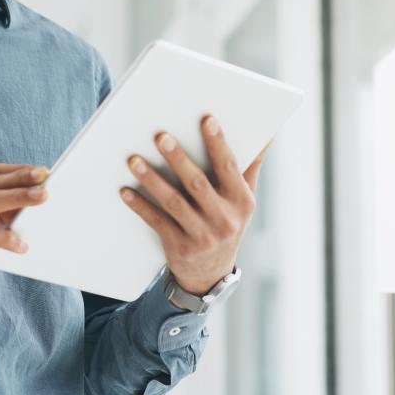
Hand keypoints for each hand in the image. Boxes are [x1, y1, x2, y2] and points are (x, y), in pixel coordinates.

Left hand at [119, 115, 272, 295]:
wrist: (211, 274)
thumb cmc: (227, 222)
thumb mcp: (244, 199)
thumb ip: (251, 166)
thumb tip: (268, 133)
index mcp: (242, 201)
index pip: (229, 168)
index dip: (218, 143)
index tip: (207, 120)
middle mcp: (224, 219)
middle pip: (198, 184)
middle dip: (178, 159)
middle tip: (161, 136)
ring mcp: (202, 236)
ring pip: (174, 203)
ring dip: (152, 180)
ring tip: (134, 160)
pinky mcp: (179, 248)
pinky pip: (157, 222)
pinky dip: (140, 206)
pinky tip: (126, 191)